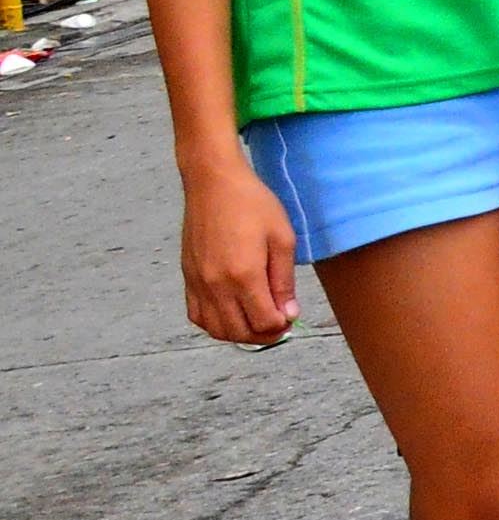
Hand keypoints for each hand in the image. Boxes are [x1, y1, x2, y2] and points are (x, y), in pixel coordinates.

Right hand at [179, 162, 299, 346]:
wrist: (214, 184)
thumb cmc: (252, 205)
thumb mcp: (282, 238)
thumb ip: (284, 281)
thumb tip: (288, 313)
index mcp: (243, 275)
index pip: (263, 321)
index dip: (281, 325)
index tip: (291, 315)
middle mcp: (216, 285)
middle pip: (238, 332)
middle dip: (262, 336)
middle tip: (278, 324)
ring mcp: (198, 283)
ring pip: (215, 329)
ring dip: (238, 334)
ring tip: (257, 320)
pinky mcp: (187, 278)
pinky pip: (197, 316)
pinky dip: (215, 324)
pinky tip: (232, 313)